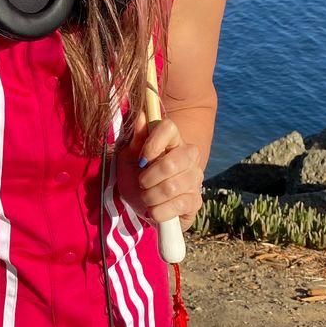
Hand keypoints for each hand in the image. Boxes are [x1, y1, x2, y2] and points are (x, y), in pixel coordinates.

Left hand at [120, 112, 202, 230]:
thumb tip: (143, 115)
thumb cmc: (135, 177)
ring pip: (172, 187)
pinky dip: (159, 211)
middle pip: (172, 162)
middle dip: (149, 177)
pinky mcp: (196, 201)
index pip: (168, 127)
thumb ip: (137, 139)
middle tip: (141, 183)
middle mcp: (189, 156)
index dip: (153, 143)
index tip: (141, 159)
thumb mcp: (129, 159)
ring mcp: (195, 178)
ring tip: (146, 198)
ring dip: (150, 196)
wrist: (141, 206)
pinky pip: (177, 205)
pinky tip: (154, 210)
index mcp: (172, 140)